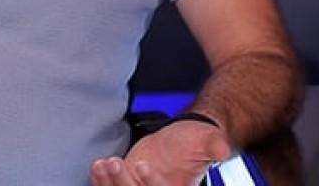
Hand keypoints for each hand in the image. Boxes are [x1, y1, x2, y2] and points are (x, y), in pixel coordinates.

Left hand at [89, 119, 230, 185]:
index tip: (143, 165)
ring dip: (109, 183)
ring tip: (104, 164)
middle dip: (124, 183)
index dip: (151, 183)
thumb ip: (215, 145)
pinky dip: (101, 181)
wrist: (179, 138)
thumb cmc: (196, 140)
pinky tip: (97, 167)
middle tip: (116, 163)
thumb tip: (222, 150)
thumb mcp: (208, 139)